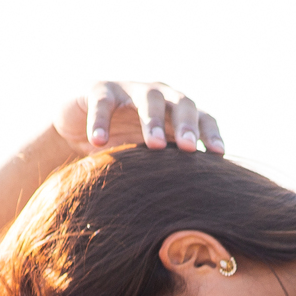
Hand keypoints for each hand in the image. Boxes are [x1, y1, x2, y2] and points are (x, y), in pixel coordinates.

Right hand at [54, 81, 224, 156]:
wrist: (78, 124)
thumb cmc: (122, 142)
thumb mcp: (148, 155)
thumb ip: (170, 168)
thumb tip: (196, 205)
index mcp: (177, 112)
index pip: (202, 118)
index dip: (210, 133)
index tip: (218, 154)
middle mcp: (159, 95)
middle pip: (181, 103)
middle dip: (187, 125)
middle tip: (188, 149)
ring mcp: (129, 89)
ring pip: (148, 99)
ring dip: (153, 122)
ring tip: (154, 146)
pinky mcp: (99, 90)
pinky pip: (102, 103)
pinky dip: (100, 121)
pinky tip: (98, 142)